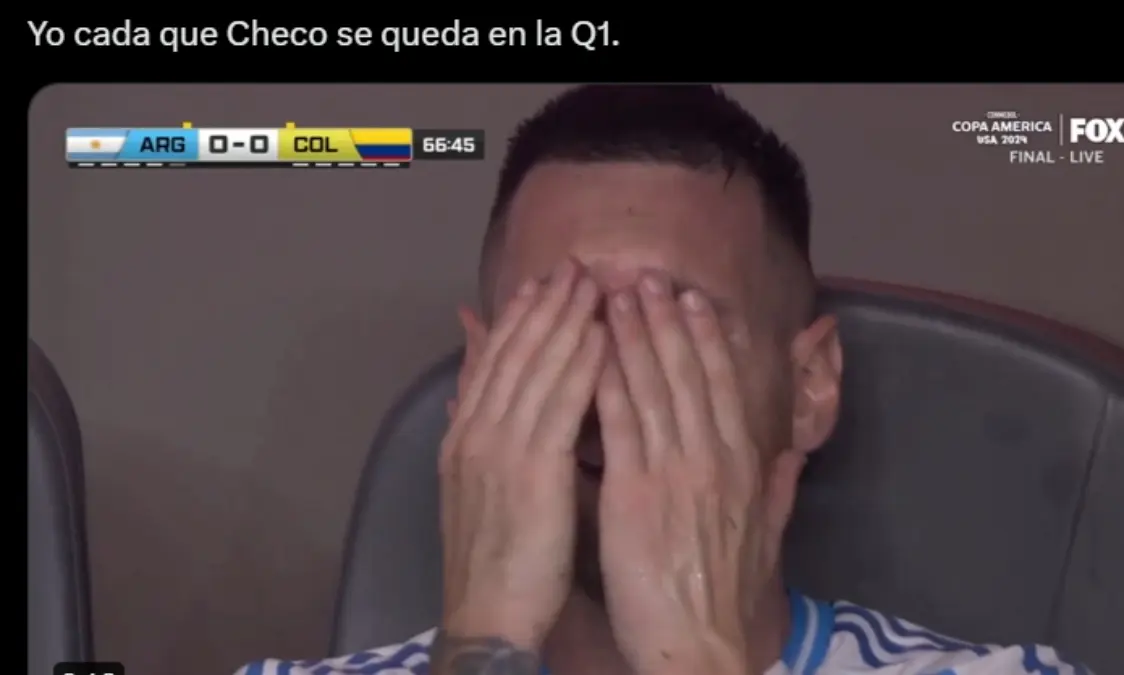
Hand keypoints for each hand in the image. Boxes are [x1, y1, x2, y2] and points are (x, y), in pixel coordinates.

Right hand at [436, 260, 604, 660]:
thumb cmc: (492, 557)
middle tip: (574, 265)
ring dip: (567, 320)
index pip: (493, 361)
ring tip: (593, 283)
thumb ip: (483, 428)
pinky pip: (561, 404)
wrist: (485, 612)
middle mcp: (477, 430)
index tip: (542, 283)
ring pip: (537, 368)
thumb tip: (480, 392)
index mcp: (464, 434)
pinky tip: (602, 336)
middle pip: (515, 352)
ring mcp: (500, 447)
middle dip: (546, 306)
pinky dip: (581, 365)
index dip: (518, 318)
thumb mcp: (478, 486)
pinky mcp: (531, 469)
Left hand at [596, 276, 803, 674]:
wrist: (698, 646)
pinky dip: (606, 383)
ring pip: (652, 389)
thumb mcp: (768, 541)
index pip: (722, 387)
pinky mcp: (634, 494)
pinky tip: (592, 352)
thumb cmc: (726, 601)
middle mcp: (711, 458)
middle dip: (666, 320)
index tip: (692, 301)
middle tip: (647, 276)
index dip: (705, 339)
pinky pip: (619, 426)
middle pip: (687, 374)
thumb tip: (791, 457)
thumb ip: (778, 493)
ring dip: (634, 336)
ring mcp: (673, 472)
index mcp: (742, 466)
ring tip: (618, 294)